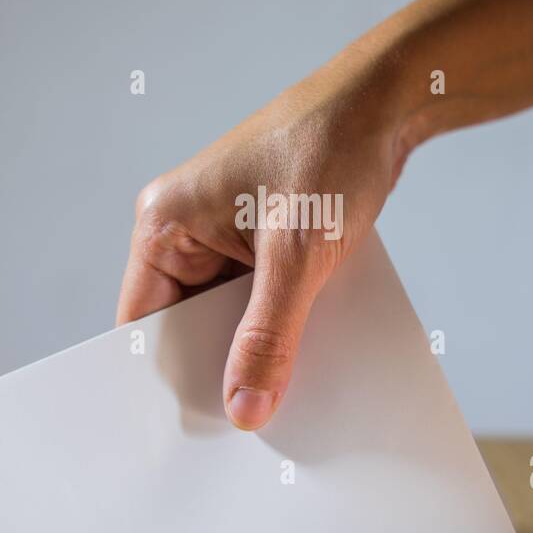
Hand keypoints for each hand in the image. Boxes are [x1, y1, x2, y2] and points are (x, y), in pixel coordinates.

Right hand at [117, 57, 404, 430]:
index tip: (197, 429)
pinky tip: (308, 349)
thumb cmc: (332, 149)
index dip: (168, 377)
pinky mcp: (261, 237)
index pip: (143, 323)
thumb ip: (268, 336)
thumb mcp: (298, 256)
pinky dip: (282, 322)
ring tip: (283, 388)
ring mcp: (223, 233)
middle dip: (218, 366)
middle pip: (186, 325)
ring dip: (257, 345)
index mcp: (164, 223)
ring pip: (228, 315)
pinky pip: (260, 298)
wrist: (389, 103)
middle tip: (248, 422)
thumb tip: (245, 408)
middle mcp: (183, 229)